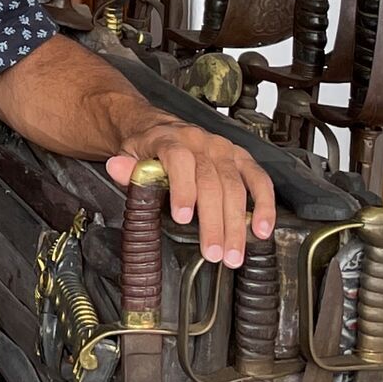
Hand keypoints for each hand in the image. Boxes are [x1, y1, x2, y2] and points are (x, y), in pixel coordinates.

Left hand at [108, 121, 275, 268]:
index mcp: (171, 139)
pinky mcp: (241, 158)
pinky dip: (265, 205)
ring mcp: (224, 150)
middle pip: (212, 182)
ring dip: (237, 224)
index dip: (183, 189)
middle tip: (213, 253)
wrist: (161, 128)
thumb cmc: (147, 146)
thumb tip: (117, 168)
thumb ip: (126, 168)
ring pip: (236, 187)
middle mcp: (201, 143)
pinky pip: (259, 180)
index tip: (182, 218)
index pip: (180, 161)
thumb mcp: (129, 154)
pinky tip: (262, 229)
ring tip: (233, 253)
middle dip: (214, 222)